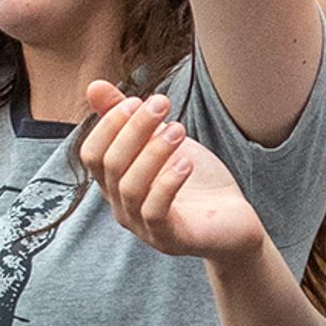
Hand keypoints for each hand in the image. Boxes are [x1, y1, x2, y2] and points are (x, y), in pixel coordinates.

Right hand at [78, 83, 273, 262]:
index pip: (91, 155)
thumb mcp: (160, 140)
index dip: (108, 126)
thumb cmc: (194, 179)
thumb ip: (127, 118)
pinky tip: (186, 162)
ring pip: (130, 188)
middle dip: (134, 129)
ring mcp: (142, 227)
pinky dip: (167, 183)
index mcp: (114, 184)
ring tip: (179, 129)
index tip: (138, 100)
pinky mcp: (168, 240)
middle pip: (110, 166)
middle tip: (162, 103)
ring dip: (154, 152)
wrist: (233, 221)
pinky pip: (154, 212)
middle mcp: (121, 207)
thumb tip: (94, 86)